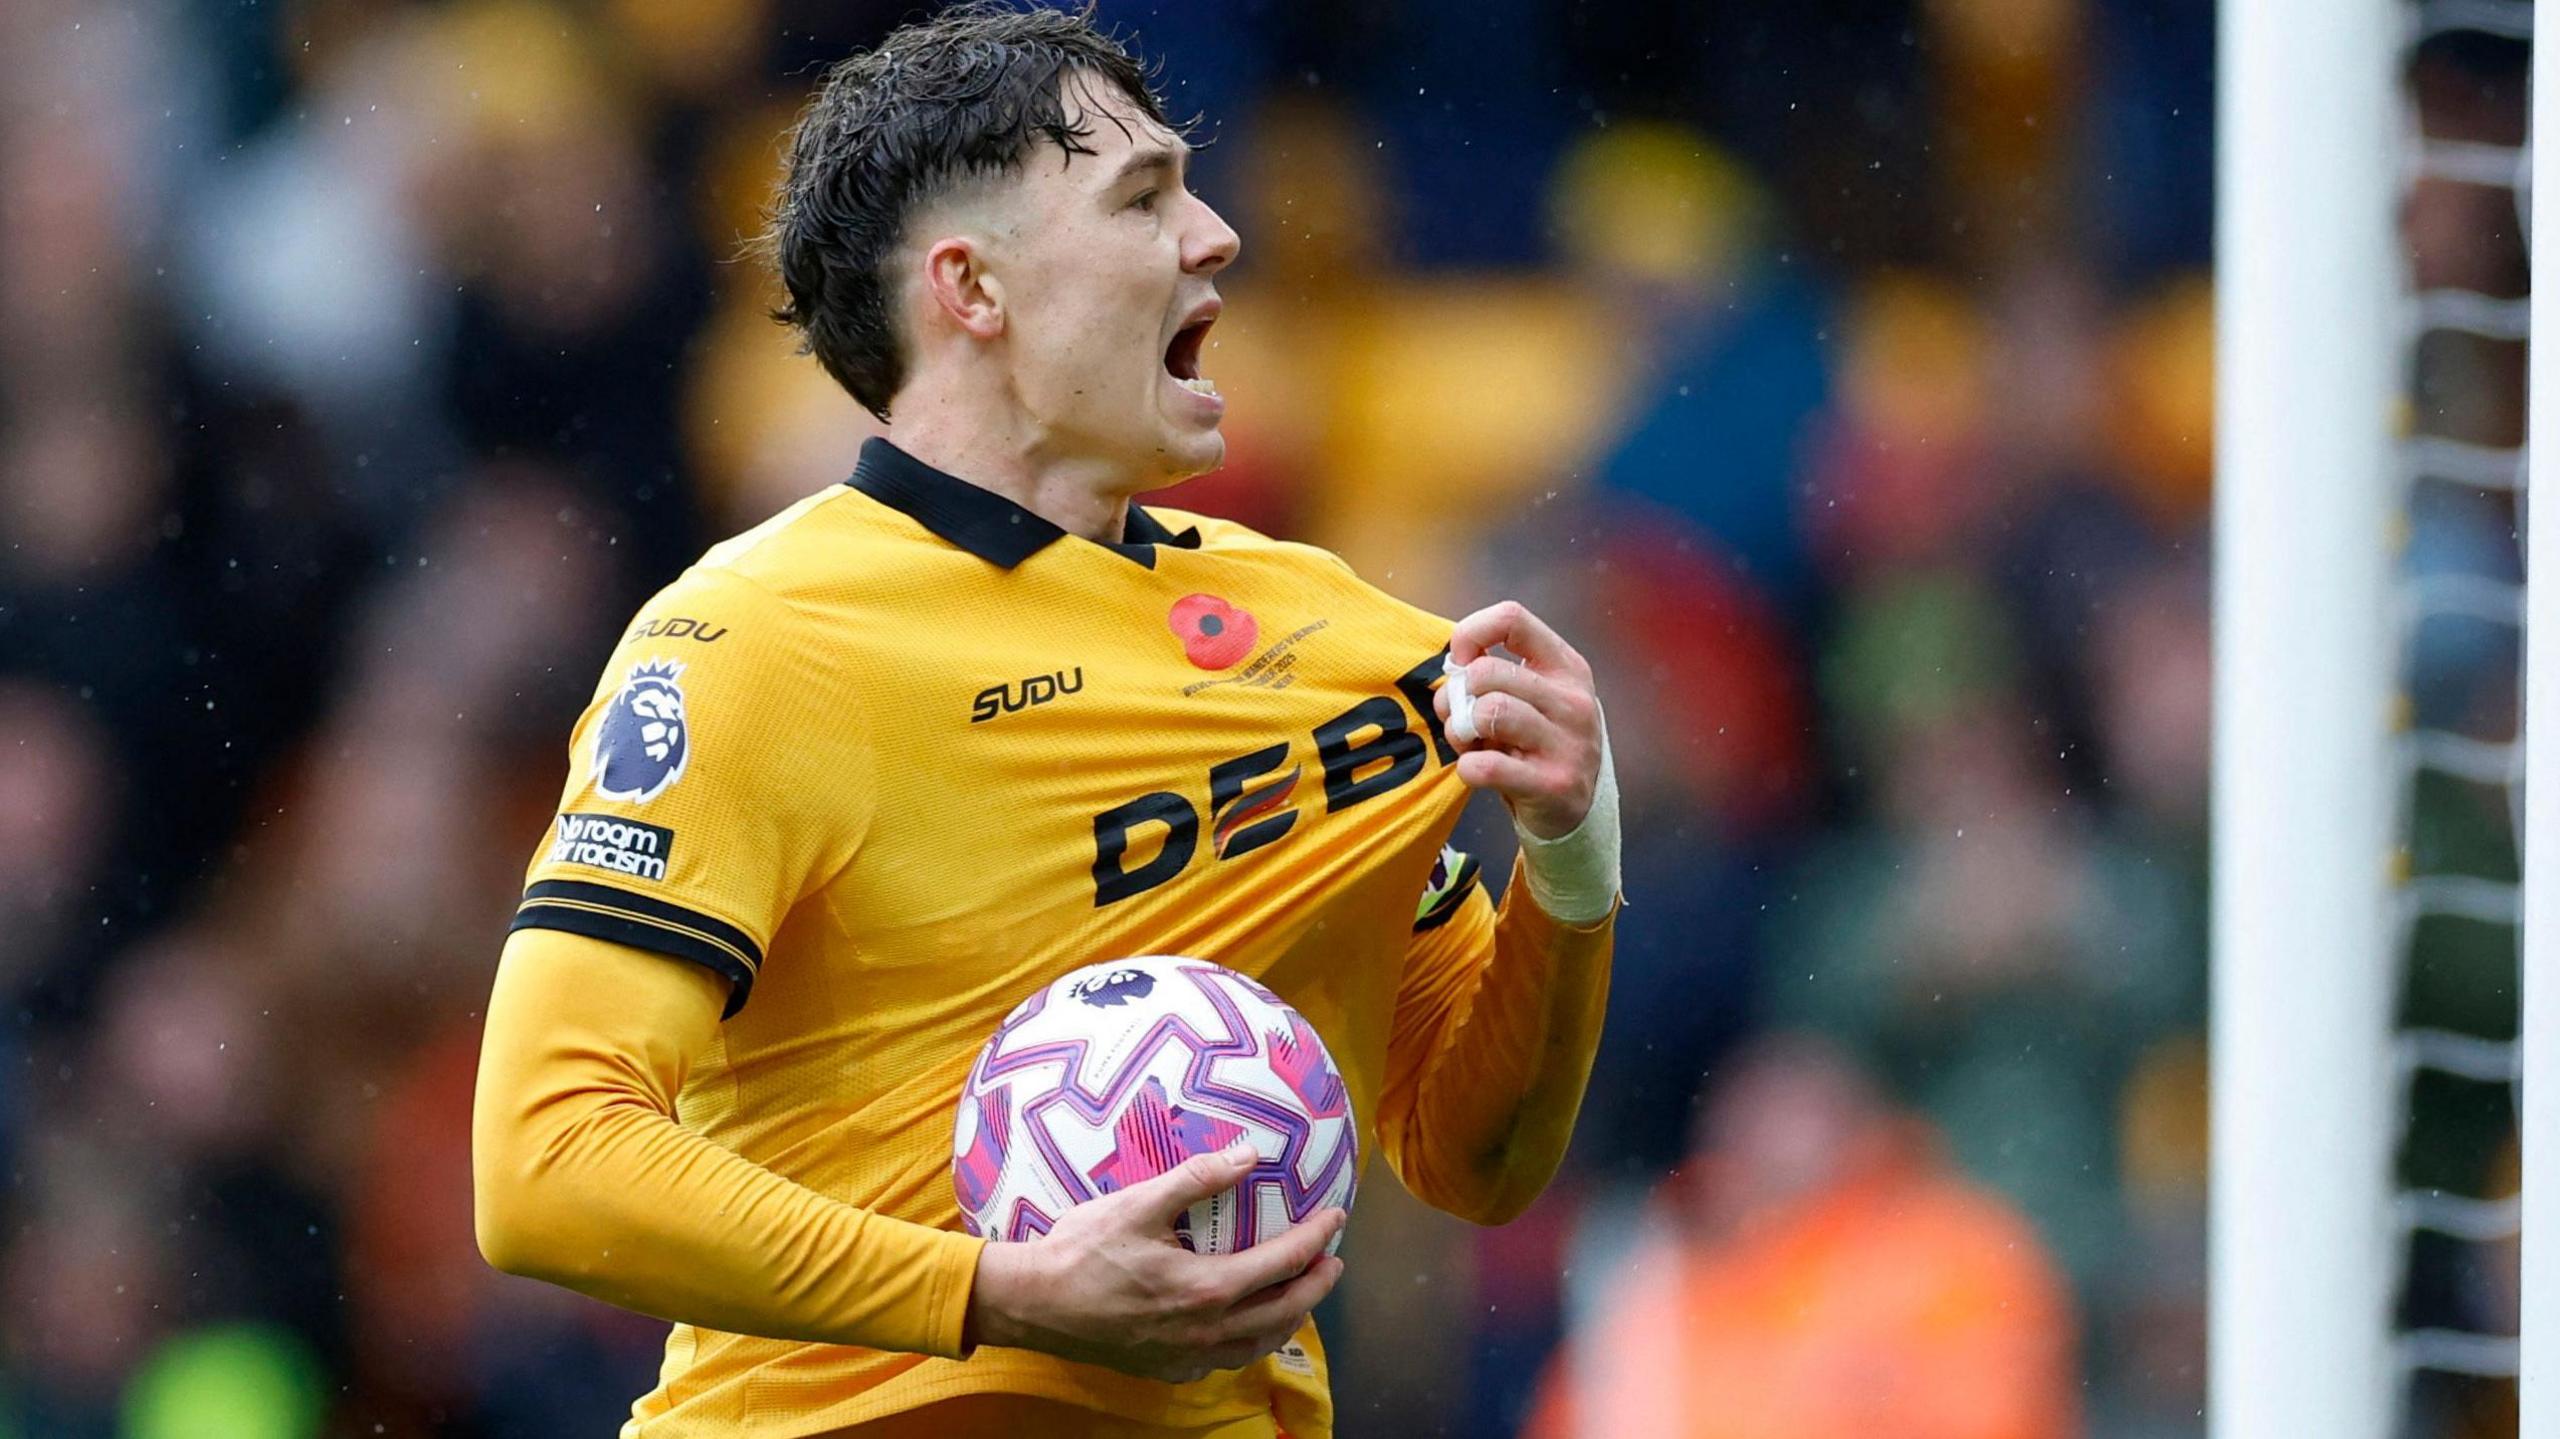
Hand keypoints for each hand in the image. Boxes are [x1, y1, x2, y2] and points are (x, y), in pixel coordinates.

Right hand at [964, 1140, 1345, 1382]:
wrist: (1034, 1305)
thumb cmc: (1083, 1249)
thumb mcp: (1139, 1203)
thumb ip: (1198, 1178)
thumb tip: (1249, 1155)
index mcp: (1206, 1288)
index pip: (1283, 1263)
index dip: (1316, 1239)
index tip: (1335, 1218)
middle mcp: (1206, 1331)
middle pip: (1285, 1311)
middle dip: (1317, 1285)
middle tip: (1334, 1262)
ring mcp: (1187, 1356)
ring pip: (1259, 1344)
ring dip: (1289, 1317)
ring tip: (1301, 1293)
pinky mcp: (1167, 1369)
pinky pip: (1226, 1359)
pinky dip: (1250, 1340)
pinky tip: (1246, 1325)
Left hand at [1438, 601, 1602, 839]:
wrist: (1577, 811)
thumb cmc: (1539, 743)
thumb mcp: (1532, 698)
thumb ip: (1496, 672)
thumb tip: (1454, 662)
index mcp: (1567, 667)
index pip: (1512, 618)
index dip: (1471, 634)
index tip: (1462, 662)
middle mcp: (1573, 701)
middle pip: (1488, 673)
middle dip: (1457, 695)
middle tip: (1458, 716)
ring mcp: (1568, 744)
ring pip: (1489, 712)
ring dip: (1460, 729)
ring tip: (1467, 742)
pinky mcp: (1553, 785)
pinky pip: (1485, 766)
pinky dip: (1467, 767)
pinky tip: (1476, 769)